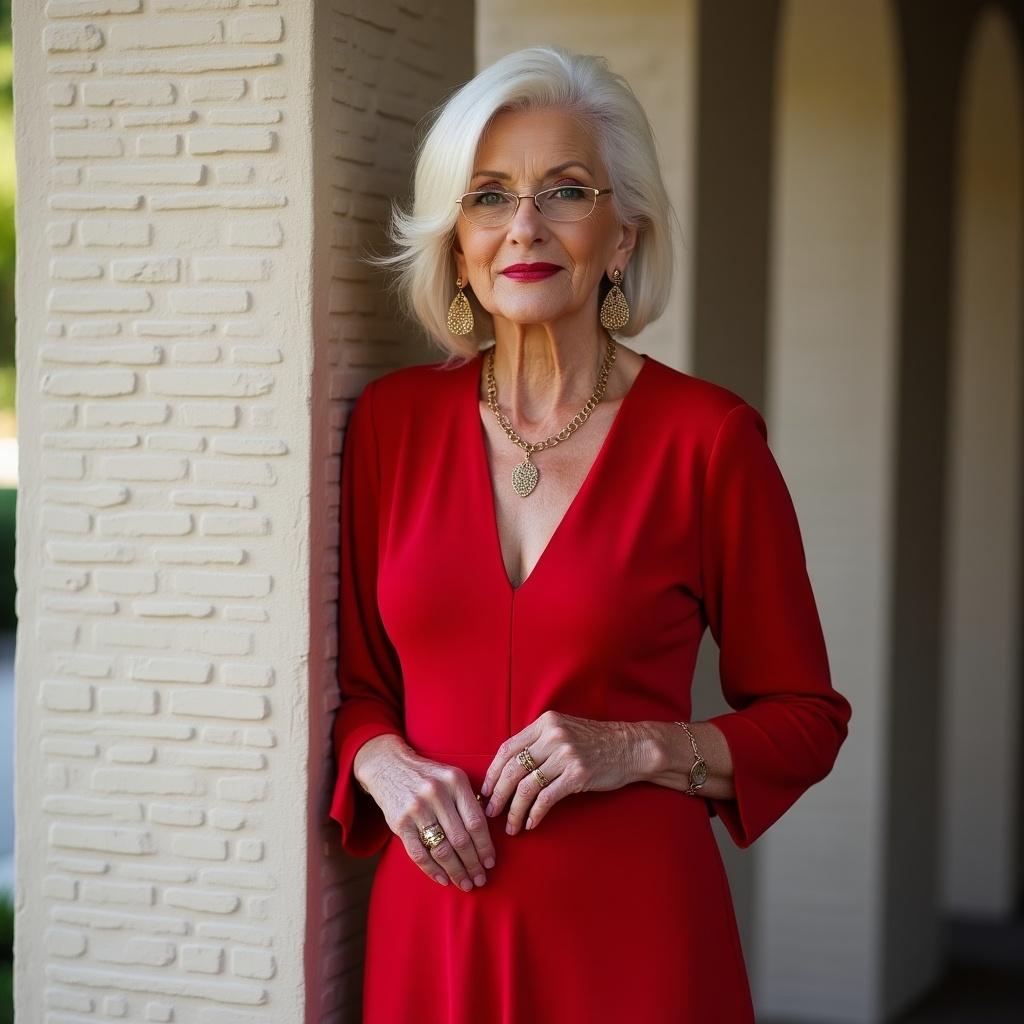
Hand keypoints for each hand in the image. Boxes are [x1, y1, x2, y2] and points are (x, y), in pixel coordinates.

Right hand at [356, 739, 496, 890]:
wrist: (389, 765)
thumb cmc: (428, 776)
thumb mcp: (451, 777)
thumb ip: (468, 800)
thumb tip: (486, 836)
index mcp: (455, 781)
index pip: (476, 821)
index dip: (485, 846)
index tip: (490, 863)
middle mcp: (437, 793)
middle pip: (461, 839)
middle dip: (473, 864)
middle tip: (480, 879)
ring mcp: (417, 808)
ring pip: (441, 849)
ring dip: (456, 871)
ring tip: (465, 883)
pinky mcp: (400, 822)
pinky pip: (419, 853)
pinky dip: (432, 870)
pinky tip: (443, 879)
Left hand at [480, 711, 650, 833]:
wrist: (630, 747)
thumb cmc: (594, 742)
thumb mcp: (563, 731)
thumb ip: (538, 743)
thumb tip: (507, 770)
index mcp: (545, 723)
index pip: (507, 749)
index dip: (492, 773)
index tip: (485, 791)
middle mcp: (553, 736)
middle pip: (513, 769)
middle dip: (497, 795)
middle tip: (490, 813)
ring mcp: (565, 755)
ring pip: (527, 787)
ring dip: (514, 810)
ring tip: (510, 825)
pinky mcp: (578, 775)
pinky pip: (547, 798)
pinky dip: (535, 814)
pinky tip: (531, 824)